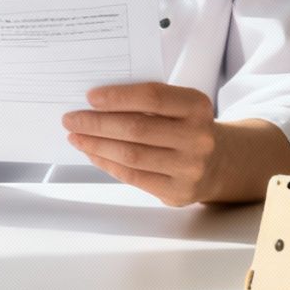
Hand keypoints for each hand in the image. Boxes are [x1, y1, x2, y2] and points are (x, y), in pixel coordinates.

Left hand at [62, 82, 223, 206]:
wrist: (218, 163)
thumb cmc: (187, 128)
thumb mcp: (180, 107)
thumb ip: (148, 103)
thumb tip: (96, 105)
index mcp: (197, 106)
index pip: (152, 97)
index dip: (118, 97)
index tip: (90, 97)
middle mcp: (197, 137)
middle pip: (136, 128)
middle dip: (97, 123)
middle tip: (71, 119)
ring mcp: (189, 168)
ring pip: (131, 155)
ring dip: (96, 145)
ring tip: (76, 137)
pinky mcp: (177, 191)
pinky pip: (133, 177)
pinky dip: (107, 164)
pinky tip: (93, 154)